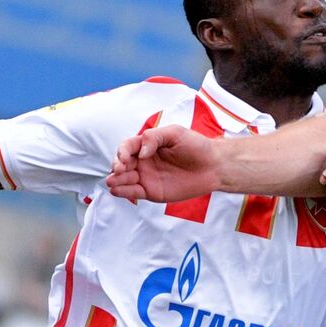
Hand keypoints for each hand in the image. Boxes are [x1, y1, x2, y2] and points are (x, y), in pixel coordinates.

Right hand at [106, 125, 220, 202]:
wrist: (213, 166)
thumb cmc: (196, 146)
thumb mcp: (175, 133)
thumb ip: (154, 138)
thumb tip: (141, 153)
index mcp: (147, 145)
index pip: (127, 147)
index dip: (122, 152)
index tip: (125, 157)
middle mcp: (143, 161)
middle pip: (121, 163)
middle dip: (116, 166)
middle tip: (119, 170)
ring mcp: (146, 177)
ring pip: (123, 179)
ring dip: (115, 180)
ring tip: (112, 182)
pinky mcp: (151, 192)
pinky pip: (133, 193)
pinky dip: (123, 192)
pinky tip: (116, 190)